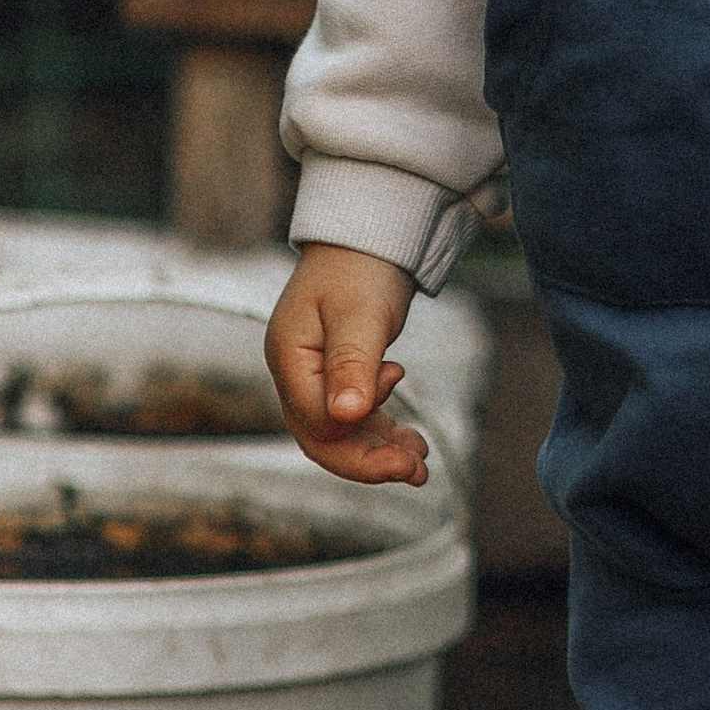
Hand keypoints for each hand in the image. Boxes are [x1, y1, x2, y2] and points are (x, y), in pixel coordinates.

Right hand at [265, 244, 429, 485]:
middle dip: (368, 460)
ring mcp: (313, 379)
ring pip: (341, 436)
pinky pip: (354, 422)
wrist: (367, 239)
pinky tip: (410, 443)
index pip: (315, 421)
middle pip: (323, 440)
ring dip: (379, 453)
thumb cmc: (361, 269)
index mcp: (289, 360)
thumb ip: (351, 365)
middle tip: (416, 470)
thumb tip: (347, 416)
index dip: (357, 429)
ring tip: (420, 465)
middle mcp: (295, 376)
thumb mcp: (359, 314)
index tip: (398, 386)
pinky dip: (381, 435)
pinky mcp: (337, 379)